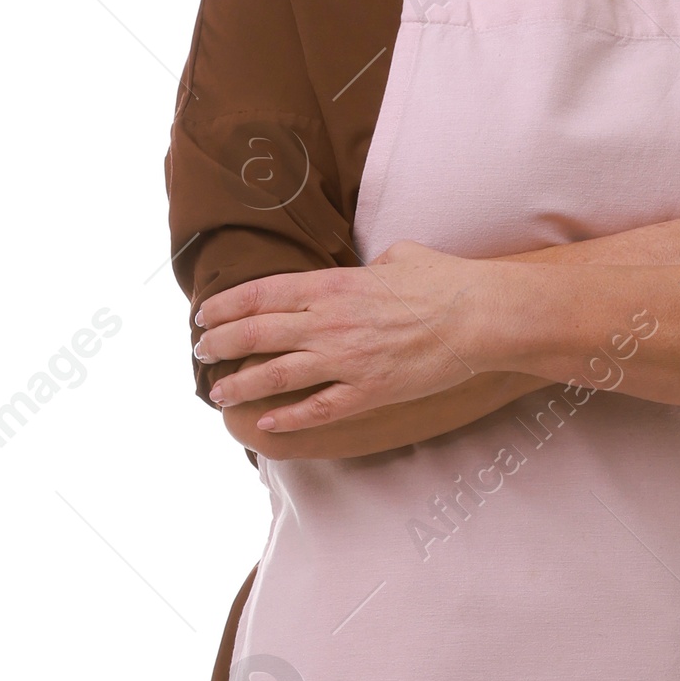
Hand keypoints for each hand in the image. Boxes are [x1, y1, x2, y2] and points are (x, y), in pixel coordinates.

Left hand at [196, 242, 490, 436]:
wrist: (478, 316)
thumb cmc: (443, 280)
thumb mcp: (396, 257)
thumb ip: (366, 268)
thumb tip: (364, 271)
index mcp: (331, 284)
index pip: (259, 294)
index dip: (224, 307)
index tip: (203, 317)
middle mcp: (328, 321)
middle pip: (255, 333)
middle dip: (219, 345)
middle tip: (201, 354)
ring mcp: (346, 360)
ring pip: (276, 375)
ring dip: (240, 385)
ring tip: (218, 393)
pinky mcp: (368, 392)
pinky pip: (318, 409)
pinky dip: (288, 418)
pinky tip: (266, 423)